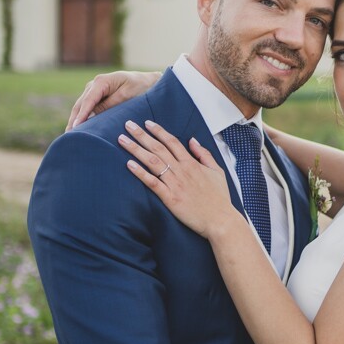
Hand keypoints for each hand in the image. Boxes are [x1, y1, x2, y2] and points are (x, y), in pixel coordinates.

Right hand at [67, 70, 158, 130]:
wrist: (149, 81)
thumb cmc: (141, 87)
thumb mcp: (127, 96)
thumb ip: (110, 105)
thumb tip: (93, 116)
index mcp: (101, 81)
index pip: (88, 101)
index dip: (81, 115)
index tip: (76, 127)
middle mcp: (94, 84)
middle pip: (80, 104)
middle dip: (73, 120)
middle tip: (69, 137)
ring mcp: (94, 90)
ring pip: (81, 107)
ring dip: (75, 120)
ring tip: (70, 136)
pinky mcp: (97, 97)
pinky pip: (87, 108)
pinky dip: (82, 118)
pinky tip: (78, 130)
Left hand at [121, 120, 237, 237]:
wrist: (221, 220)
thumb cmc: (219, 198)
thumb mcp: (217, 171)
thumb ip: (204, 154)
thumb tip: (193, 140)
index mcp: (192, 163)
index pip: (172, 142)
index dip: (158, 131)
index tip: (146, 123)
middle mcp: (181, 170)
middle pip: (158, 148)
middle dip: (141, 135)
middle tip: (128, 125)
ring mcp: (175, 184)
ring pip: (152, 162)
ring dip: (136, 149)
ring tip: (122, 140)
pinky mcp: (170, 198)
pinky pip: (152, 183)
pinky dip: (140, 173)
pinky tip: (129, 164)